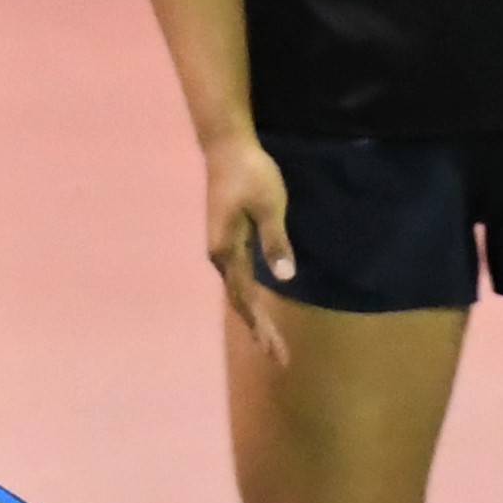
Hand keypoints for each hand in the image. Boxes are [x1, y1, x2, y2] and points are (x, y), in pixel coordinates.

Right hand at [202, 136, 296, 368]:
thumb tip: (284, 277)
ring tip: (268, 340)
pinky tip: (257, 306)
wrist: (225, 146)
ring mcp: (220, 248)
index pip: (246, 299)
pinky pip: (237, 278)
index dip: (262, 327)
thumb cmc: (251, 172)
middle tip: (277, 357)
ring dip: (253, 316)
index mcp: (227, 251)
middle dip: (258, 330)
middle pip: (239, 301)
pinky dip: (249, 298)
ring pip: (237, 291)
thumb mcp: (268, 205)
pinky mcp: (226, 238)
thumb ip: (275, 241)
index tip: (275, 352)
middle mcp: (219, 255)